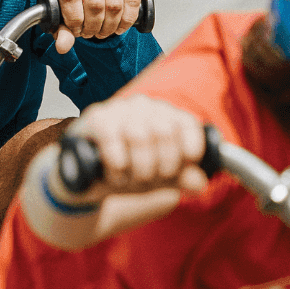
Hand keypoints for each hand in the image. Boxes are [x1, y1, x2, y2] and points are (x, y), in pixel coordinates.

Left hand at [51, 0, 140, 53]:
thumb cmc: (75, 5)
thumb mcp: (63, 19)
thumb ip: (61, 32)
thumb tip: (63, 46)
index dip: (75, 20)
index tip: (76, 30)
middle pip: (95, 4)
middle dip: (93, 27)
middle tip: (91, 33)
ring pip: (114, 6)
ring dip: (110, 26)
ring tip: (103, 30)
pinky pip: (132, 2)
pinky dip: (126, 20)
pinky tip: (118, 26)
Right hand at [68, 94, 208, 201]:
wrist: (89, 179)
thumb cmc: (129, 172)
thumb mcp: (160, 179)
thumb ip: (183, 179)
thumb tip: (200, 182)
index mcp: (166, 116)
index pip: (187, 124)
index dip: (188, 151)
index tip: (179, 169)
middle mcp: (145, 106)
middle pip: (165, 131)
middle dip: (160, 166)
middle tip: (149, 179)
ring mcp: (120, 109)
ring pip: (139, 135)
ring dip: (137, 168)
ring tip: (129, 179)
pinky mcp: (96, 117)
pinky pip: (113, 139)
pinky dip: (116, 164)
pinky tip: (114, 172)